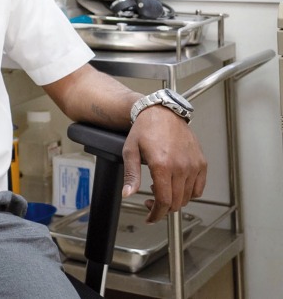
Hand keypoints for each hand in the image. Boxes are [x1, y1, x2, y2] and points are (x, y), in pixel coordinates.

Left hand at [122, 105, 206, 222]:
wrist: (162, 112)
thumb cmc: (144, 129)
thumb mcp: (130, 152)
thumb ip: (131, 175)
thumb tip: (128, 194)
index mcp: (162, 165)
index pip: (164, 201)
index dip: (156, 214)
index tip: (150, 217)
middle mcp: (181, 167)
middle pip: (176, 202)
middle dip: (163, 209)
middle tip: (150, 204)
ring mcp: (193, 165)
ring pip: (188, 197)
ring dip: (175, 201)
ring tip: (161, 192)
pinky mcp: (201, 163)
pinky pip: (199, 188)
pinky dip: (189, 194)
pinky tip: (177, 188)